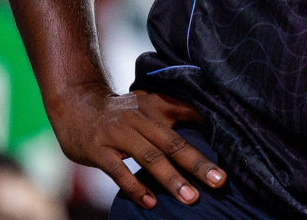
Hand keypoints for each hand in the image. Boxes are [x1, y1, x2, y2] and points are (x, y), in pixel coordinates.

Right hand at [49, 85, 226, 208]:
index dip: (209, 131)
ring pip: (150, 157)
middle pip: (173, 142)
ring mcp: (118, 134)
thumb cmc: (119, 111)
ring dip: (171, 179)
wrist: (75, 104)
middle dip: (197, 163)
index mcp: (155, 106)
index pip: (187, 116)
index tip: (230, 151)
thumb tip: (210, 123)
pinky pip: (119, 171)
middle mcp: (139, 118)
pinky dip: (136, 188)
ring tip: (191, 198)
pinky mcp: (99, 150)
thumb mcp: (148, 103)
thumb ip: (175, 111)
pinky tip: (151, 203)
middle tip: (219, 181)